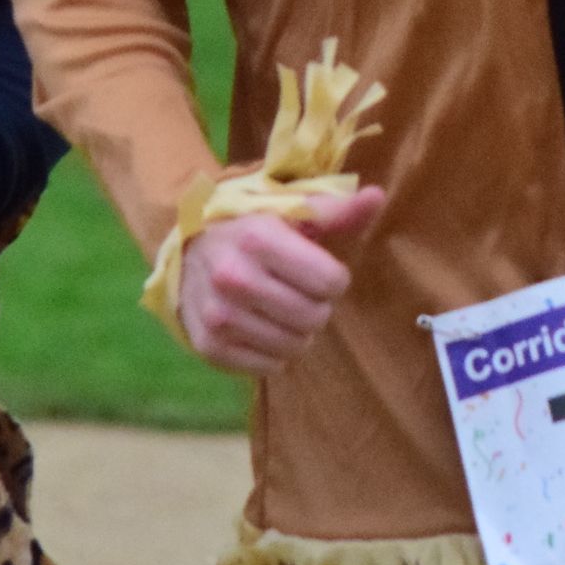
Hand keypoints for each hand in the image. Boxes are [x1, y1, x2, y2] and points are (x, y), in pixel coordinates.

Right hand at [176, 187, 386, 376]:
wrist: (187, 249)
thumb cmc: (249, 228)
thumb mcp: (288, 210)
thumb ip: (335, 210)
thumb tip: (377, 196)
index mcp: (259, 237)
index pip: (331, 281)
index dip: (333, 278)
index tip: (316, 270)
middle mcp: (235, 277)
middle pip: (315, 317)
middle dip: (317, 306)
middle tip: (299, 292)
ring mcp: (219, 315)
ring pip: (295, 347)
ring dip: (297, 332)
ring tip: (280, 310)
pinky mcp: (209, 345)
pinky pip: (269, 367)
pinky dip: (273, 353)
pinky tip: (261, 328)